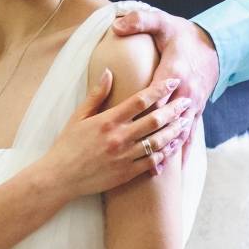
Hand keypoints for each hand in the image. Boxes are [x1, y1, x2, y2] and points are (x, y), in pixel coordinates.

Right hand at [41, 71, 192, 199]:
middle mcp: (119, 137)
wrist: (60, 177)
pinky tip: (174, 146)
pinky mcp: (126, 173)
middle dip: (175, 109)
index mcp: (108, 120)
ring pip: (158, 141)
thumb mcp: (79, 116)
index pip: (141, 100)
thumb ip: (97, 94)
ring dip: (175, 130)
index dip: (160, 89)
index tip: (173, 82)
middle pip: (155, 120)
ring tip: (186, 122)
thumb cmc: (67, 144)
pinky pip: (152, 161)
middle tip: (187, 101)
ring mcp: (124, 157)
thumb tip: (109, 71)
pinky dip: (166, 153)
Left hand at [112, 8, 218, 168]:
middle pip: (166, 118)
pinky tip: (174, 167)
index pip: (154, 94)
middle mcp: (185, 91)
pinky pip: (190, 133)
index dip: (141, 109)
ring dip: (167, 149)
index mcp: (173, 71)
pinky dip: (181, 149)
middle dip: (150, 138)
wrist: (213, 43)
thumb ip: (140, 21)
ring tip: (154, 170)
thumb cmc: (182, 34)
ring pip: (179, 130)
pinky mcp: (197, 110)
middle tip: (133, 155)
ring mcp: (193, 103)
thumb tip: (117, 24)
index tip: (126, 123)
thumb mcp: (162, 22)